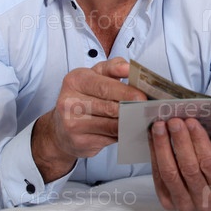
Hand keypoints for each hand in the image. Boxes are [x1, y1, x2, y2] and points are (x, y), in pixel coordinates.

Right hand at [31, 57, 146, 181]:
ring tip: (145, 118)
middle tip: (149, 109)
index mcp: (75, 80)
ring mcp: (73, 124)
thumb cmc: (84, 97)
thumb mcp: (95, 76)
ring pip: (112, 124)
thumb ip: (113, 67)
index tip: (143, 95)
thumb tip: (130, 68)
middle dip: (133, 108)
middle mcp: (70, 101)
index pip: (105, 85)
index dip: (127, 91)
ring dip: (131, 122)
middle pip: (110, 106)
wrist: (61, 129)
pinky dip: (124, 134)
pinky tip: (132, 129)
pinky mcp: (80, 142)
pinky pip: (110, 138)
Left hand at [149, 118, 210, 210]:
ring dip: (162, 147)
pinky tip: (153, 138)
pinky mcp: (169, 202)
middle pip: (189, 169)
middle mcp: (207, 203)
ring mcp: (186, 205)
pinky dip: (154, 156)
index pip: (209, 164)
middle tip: (173, 120)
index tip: (190, 120)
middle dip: (179, 141)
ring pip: (170, 175)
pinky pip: (158, 179)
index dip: (198, 141)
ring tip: (159, 126)